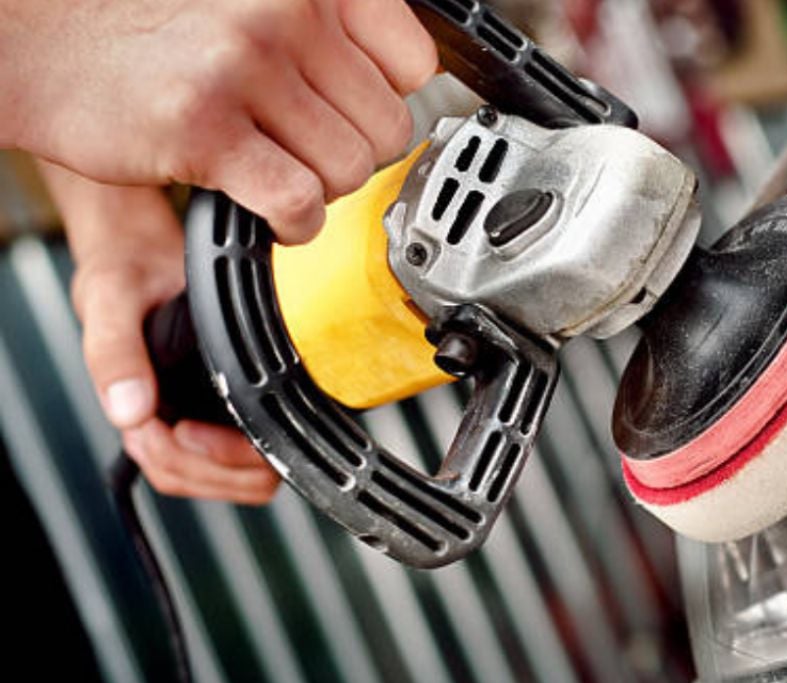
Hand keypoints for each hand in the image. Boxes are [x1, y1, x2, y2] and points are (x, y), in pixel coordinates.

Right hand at [4, 0, 435, 241]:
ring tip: (278, 174)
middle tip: (305, 153)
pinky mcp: (205, 129)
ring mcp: (244, 68)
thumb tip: (402, 83)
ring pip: (348, 169)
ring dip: (320, 191)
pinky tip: (269, 211)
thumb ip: (323, 26)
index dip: (385, 101)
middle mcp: (284, 11)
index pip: (414, 63)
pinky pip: (298, 201)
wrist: (35, 35)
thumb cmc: (140, 19)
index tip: (353, 115)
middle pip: (386, 127)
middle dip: (352, 155)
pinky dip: (295, 223)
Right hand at [41, 162, 278, 503]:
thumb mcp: (111, 300)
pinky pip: (238, 448)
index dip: (199, 460)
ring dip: (248, 464)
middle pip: (202, 478)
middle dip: (231, 468)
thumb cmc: (123, 274)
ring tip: (265, 432)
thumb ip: (114, 353)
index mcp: (133, 406)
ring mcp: (186, 413)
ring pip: (224, 473)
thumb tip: (129, 413)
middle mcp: (160, 419)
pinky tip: (271, 422)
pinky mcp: (211, 402)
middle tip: (256, 438)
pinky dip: (258, 447)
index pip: (170, 466)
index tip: (211, 432)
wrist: (141, 251)